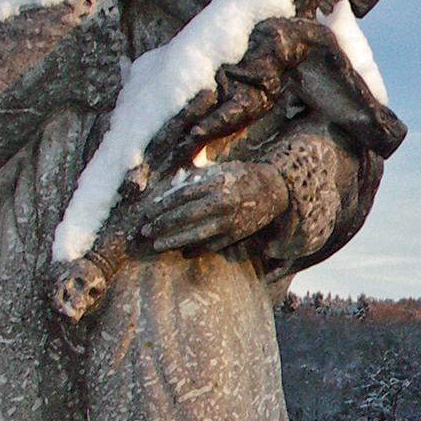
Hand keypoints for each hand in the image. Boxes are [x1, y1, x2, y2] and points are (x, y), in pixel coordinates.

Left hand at [136, 162, 287, 255]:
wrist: (275, 189)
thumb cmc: (242, 175)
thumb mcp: (220, 169)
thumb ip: (196, 178)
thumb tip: (170, 188)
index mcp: (216, 183)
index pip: (182, 195)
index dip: (163, 205)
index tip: (147, 212)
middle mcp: (222, 202)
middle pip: (186, 215)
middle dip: (163, 224)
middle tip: (145, 230)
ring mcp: (230, 220)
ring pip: (197, 233)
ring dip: (175, 240)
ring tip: (157, 245)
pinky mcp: (238, 233)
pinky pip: (213, 244)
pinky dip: (197, 249)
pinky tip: (182, 252)